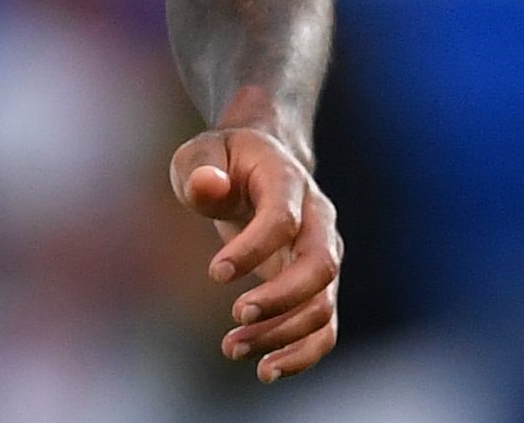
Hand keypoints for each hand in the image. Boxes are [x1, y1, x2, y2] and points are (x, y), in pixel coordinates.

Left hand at [172, 125, 340, 381]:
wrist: (258, 165)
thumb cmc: (223, 160)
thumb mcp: (200, 154)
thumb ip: (200, 170)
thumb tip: (207, 185)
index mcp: (289, 181)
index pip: (283, 219)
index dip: (253, 248)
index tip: (215, 273)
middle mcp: (319, 222)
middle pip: (319, 266)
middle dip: (280, 297)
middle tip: (237, 315)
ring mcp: (323, 256)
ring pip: (322, 305)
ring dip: (282, 333)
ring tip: (232, 347)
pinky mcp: (317, 287)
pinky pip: (323, 328)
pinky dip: (301, 353)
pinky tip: (265, 369)